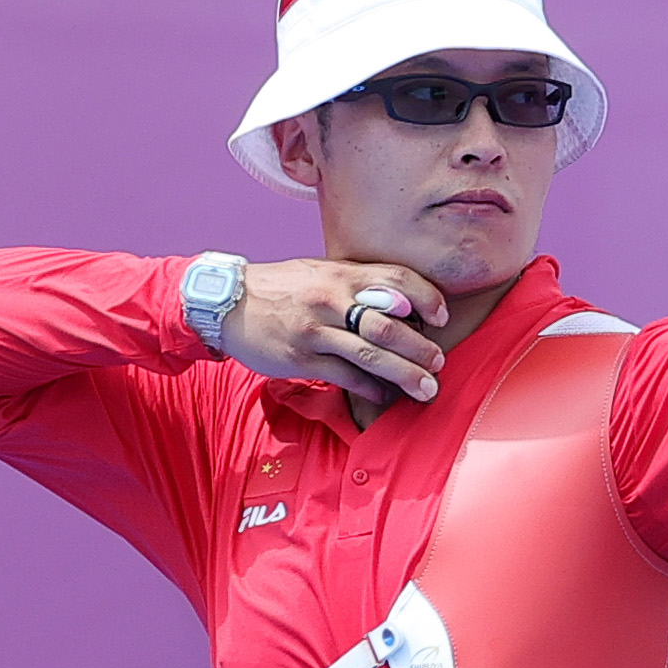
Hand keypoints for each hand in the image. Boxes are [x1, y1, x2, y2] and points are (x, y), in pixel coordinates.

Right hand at [219, 259, 453, 405]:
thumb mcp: (320, 272)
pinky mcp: (300, 358)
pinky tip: (386, 395)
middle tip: (440, 364)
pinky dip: (371, 388)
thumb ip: (358, 283)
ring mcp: (315, 331)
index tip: (442, 318)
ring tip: (427, 388)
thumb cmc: (282, 287)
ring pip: (371, 355)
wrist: (226, 303)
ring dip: (405, 374)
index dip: (427, 298)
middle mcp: (331, 300)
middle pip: (390, 325)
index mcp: (341, 274)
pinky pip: (345, 376)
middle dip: (421, 349)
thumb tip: (404, 304)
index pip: (398, 279)